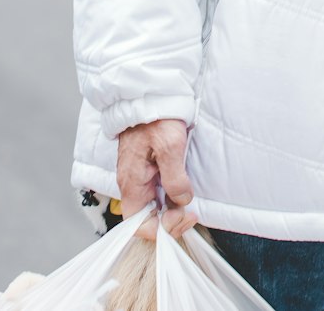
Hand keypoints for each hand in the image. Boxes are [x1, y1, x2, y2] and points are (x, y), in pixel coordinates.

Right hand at [116, 118, 195, 239]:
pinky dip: (170, 194)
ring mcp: (139, 175)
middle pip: (147, 218)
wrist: (148, 93)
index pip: (138, 225)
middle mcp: (132, 184)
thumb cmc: (156, 116)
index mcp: (132, 183)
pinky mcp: (146, 166)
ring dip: (171, 208)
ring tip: (189, 199)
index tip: (183, 216)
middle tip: (191, 211)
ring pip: (153, 204)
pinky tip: (182, 187)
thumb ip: (175, 177)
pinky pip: (156, 190)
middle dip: (170, 220)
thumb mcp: (170, 146)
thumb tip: (181, 201)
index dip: (162, 229)